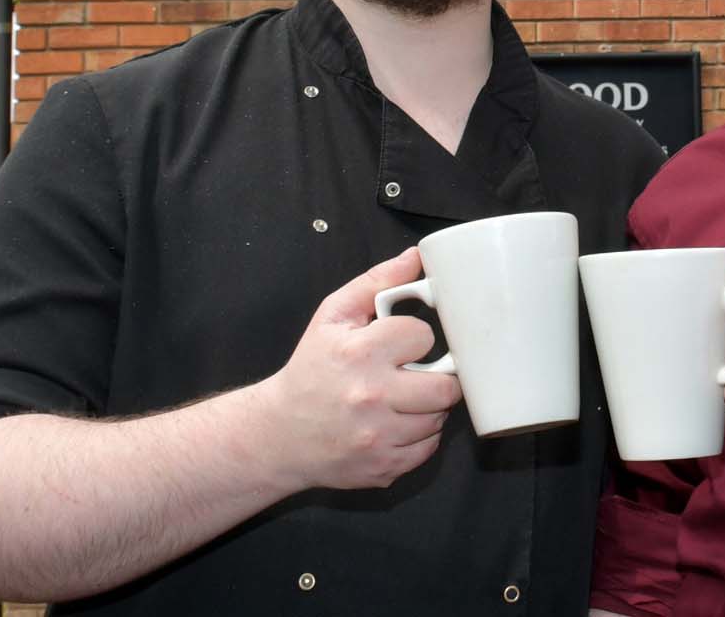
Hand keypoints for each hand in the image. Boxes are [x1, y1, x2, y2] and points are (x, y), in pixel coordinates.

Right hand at [260, 248, 462, 490]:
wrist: (279, 434)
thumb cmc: (310, 371)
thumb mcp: (332, 317)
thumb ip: (375, 283)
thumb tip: (416, 258)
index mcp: (359, 353)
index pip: (424, 336)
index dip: (416, 338)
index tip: (402, 345)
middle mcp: (370, 397)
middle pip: (445, 386)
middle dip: (436, 376)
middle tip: (416, 373)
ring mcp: (378, 438)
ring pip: (438, 418)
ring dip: (427, 407)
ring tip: (402, 398)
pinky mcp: (383, 467)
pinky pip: (428, 448)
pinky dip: (419, 436)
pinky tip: (396, 423)